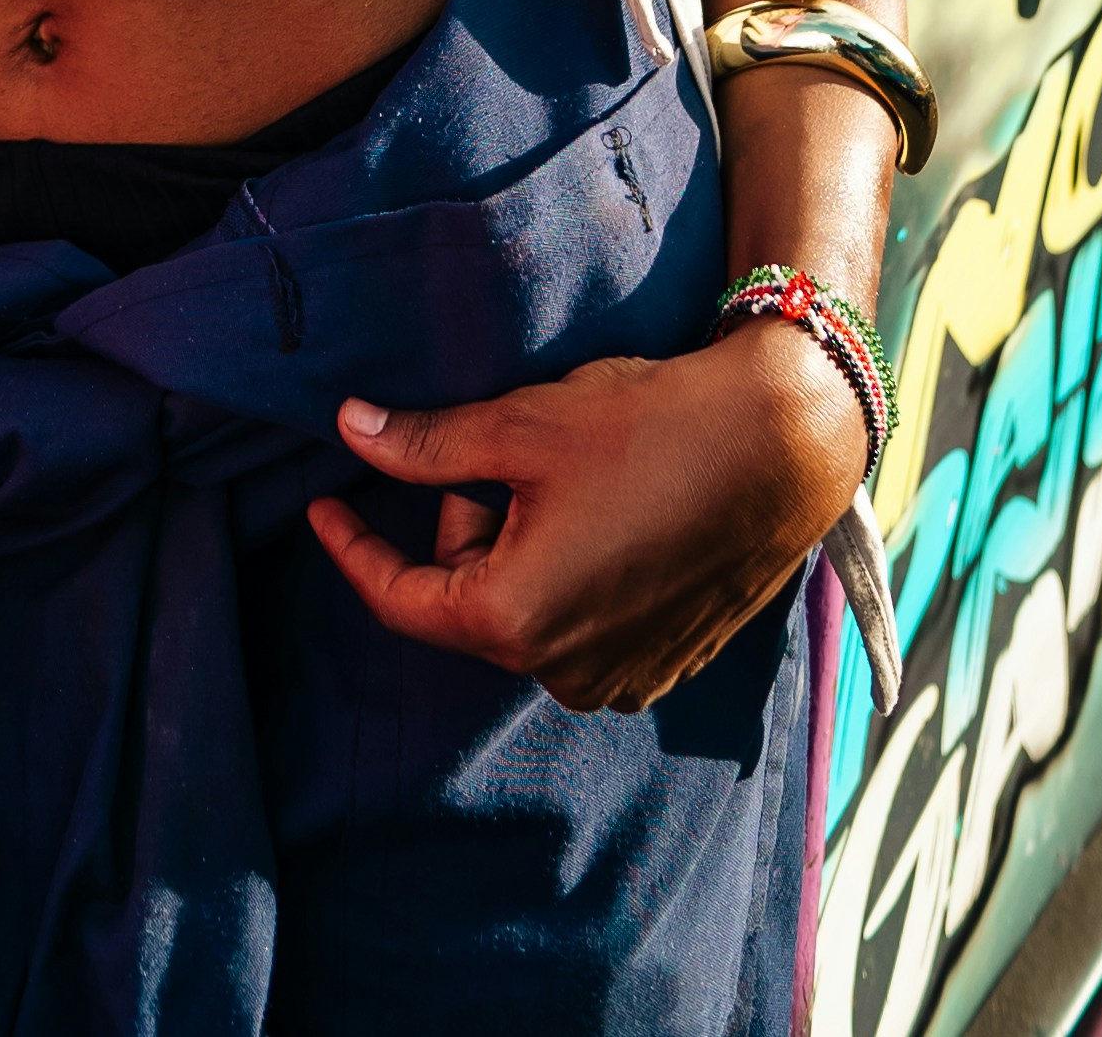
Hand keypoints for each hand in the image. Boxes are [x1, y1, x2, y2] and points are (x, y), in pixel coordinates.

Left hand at [307, 327, 865, 713]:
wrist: (781, 446)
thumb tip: (348, 430)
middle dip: (465, 522)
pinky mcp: (661, 664)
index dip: (353, 547)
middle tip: (503, 447)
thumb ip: (426, 444)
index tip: (320, 506)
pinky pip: (579, 624)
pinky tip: (605, 508)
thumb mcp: (520, 424)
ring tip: (567, 472)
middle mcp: (561, 671)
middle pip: (467, 596)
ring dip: (519, 546)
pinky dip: (568, 572)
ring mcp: (618, 677)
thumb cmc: (647, 428)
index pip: (399, 596)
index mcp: (513, 619)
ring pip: (523, 608)